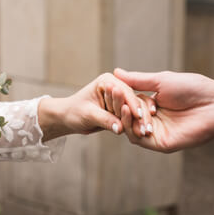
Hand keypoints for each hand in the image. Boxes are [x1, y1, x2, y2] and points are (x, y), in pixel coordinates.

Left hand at [37, 73, 153, 141]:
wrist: (67, 119)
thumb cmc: (73, 112)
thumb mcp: (88, 115)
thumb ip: (104, 120)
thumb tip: (119, 129)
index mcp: (107, 81)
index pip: (124, 92)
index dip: (132, 105)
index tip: (140, 116)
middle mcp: (115, 87)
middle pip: (132, 100)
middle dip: (138, 114)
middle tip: (146, 127)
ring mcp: (118, 98)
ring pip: (133, 109)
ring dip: (139, 121)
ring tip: (146, 133)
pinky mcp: (119, 109)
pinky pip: (130, 116)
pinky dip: (135, 125)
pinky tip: (142, 133)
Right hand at [112, 69, 213, 151]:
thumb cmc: (193, 89)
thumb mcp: (161, 81)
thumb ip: (138, 80)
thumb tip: (116, 72)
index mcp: (154, 105)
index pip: (130, 102)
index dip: (121, 96)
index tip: (112, 87)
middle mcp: (154, 120)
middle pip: (128, 116)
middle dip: (120, 106)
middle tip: (113, 95)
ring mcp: (157, 133)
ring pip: (130, 129)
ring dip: (123, 117)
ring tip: (121, 104)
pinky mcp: (160, 144)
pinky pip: (139, 139)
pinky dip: (131, 128)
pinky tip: (129, 114)